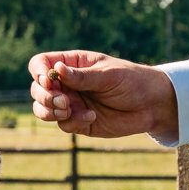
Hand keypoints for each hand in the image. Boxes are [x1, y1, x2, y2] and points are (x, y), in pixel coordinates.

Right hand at [28, 50, 178, 138]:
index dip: (38, 72)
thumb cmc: (132, 81)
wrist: (151, 105)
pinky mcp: (78, 121)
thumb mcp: (108, 75)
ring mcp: (71, 103)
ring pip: (43, 109)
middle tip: (63, 101)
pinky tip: (91, 117)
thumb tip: (56, 69)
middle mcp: (67, 84)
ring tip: (69, 110)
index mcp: (72, 64)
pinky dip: (72, 123)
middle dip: (44, 97)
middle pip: (37, 89)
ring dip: (50, 112)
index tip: (48, 82)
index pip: (41, 63)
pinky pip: (63, 125)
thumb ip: (82, 76)